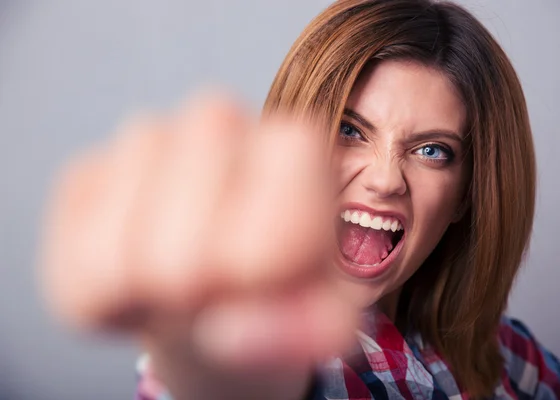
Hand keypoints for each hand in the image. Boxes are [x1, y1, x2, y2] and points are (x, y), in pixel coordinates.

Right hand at [38, 93, 357, 398]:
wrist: (218, 279)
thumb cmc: (275, 287)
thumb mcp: (316, 316)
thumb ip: (306, 332)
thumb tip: (231, 335)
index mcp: (294, 147)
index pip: (272, 232)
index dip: (261, 278)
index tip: (268, 278)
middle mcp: (219, 120)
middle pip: (183, 247)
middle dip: (196, 292)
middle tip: (214, 284)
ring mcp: (145, 139)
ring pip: (117, 251)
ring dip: (146, 294)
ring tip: (179, 282)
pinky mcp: (86, 174)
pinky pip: (74, 262)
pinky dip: (101, 298)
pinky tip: (137, 275)